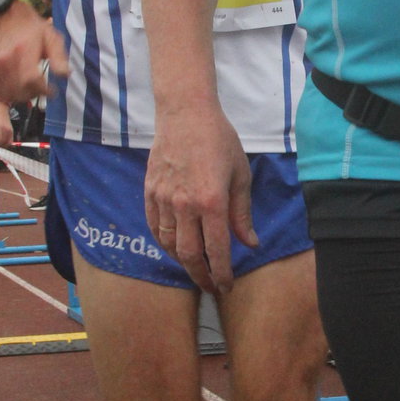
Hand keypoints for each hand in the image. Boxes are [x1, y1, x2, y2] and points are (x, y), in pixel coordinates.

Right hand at [0, 0, 68, 103]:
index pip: (31, 79)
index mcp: (23, 50)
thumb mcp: (51, 38)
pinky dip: (9, 95)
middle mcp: (6, 59)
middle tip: (43, 89)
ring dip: (24, 96)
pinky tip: (18, 88)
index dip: (44, 90)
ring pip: (10, 94)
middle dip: (36, 94)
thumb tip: (66, 75)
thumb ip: (59, 58)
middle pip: (21, 90)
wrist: (6, 19)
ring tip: (32, 89)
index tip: (52, 90)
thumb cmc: (33, 30)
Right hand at [144, 105, 256, 295]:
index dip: (221, 273)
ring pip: (168, 244)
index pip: (216, 250)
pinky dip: (164, 243)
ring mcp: (163, 199)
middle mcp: (184, 205)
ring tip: (196, 267)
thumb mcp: (241, 176)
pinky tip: (175, 247)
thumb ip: (242, 214)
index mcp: (211, 201)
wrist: (186, 113)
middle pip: (188, 255)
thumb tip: (250, 244)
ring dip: (182, 262)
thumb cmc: (220, 141)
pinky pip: (153, 227)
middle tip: (211, 287)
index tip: (226, 286)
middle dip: (201, 276)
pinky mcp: (149, 192)